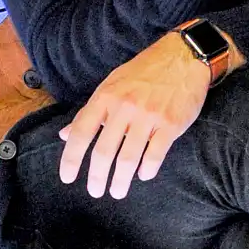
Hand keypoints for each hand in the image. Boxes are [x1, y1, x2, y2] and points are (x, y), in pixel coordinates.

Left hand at [58, 32, 210, 198]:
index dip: (71, 158)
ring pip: (129, 158)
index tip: (67, 178)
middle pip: (104, 151)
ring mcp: (149, 116)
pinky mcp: (170, 124)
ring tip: (117, 191)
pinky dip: (147, 170)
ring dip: (121, 180)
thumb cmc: (145, 71)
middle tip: (96, 192)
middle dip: (97, 177)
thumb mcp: (112, 84)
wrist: (183, 56)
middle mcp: (125, 106)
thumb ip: (90, 111)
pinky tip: (143, 175)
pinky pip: (155, 155)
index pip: (82, 132)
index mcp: (107, 96)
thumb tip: (65, 134)